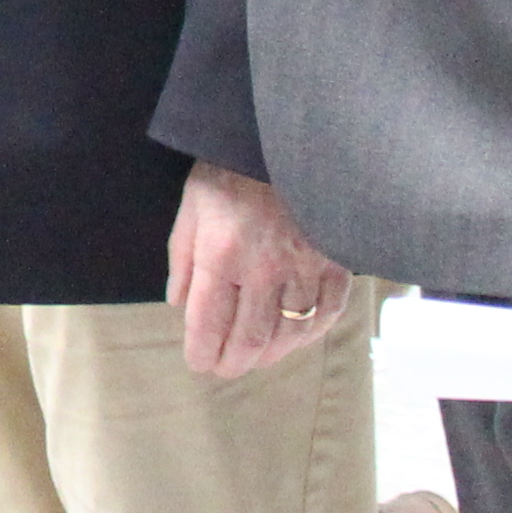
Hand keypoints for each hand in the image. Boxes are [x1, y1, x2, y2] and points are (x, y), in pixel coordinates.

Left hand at [167, 161, 357, 377]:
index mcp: (220, 253)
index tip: (198, 363)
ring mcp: (302, 268)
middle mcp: (262, 268)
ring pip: (288, 333)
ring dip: (269, 355)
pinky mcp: (333, 263)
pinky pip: (325, 314)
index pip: (208, 320)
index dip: (201, 349)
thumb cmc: (228, 172)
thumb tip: (178, 304)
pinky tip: (294, 340)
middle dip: (233, 361)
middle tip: (223, 369)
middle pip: (249, 336)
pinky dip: (308, 335)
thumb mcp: (191, 207)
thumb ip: (182, 258)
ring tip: (253, 359)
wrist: (281, 143)